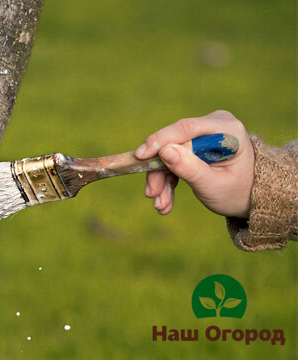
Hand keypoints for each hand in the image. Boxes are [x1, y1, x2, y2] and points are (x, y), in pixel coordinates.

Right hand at [134, 110, 254, 217]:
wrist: (251, 198)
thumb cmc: (238, 192)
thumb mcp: (213, 185)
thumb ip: (190, 168)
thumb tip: (164, 151)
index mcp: (226, 129)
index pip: (186, 128)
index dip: (160, 141)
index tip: (141, 156)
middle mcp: (213, 125)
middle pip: (174, 144)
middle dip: (159, 171)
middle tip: (151, 195)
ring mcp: (203, 134)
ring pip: (170, 154)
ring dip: (162, 180)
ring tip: (161, 206)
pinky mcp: (195, 145)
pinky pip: (174, 159)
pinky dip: (168, 180)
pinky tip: (165, 201)